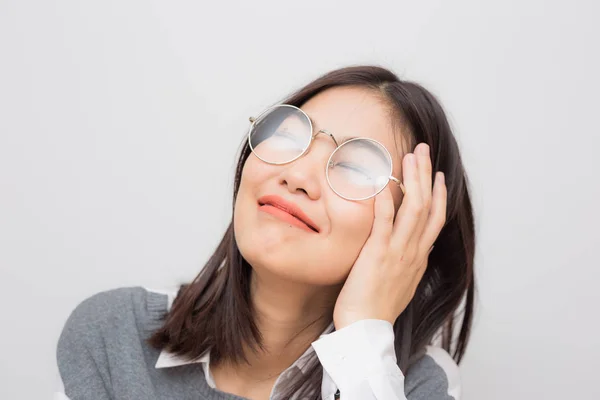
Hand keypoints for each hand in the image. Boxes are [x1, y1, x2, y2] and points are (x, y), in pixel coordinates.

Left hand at [333, 143, 446, 328]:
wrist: (366, 332)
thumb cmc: (377, 309)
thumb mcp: (401, 283)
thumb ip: (408, 262)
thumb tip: (414, 248)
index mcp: (418, 257)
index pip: (435, 219)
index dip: (438, 194)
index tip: (437, 175)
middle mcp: (413, 252)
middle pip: (428, 206)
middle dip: (426, 175)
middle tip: (424, 150)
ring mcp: (398, 253)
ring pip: (413, 209)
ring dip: (413, 180)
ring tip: (410, 156)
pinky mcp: (377, 255)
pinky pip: (384, 223)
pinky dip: (385, 201)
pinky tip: (382, 183)